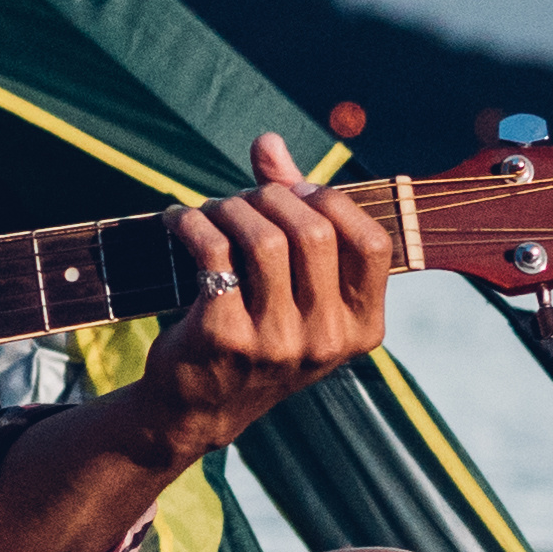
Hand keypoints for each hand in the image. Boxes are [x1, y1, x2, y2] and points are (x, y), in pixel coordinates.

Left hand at [121, 136, 400, 458]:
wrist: (197, 408)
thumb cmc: (256, 335)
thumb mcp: (295, 289)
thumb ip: (293, 214)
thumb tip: (269, 143)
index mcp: (361, 327)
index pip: (372, 242)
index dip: (334, 201)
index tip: (298, 192)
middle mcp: (327, 339)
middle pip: (313, 231)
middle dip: (272, 198)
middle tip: (244, 200)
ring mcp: (277, 343)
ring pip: (263, 237)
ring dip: (230, 207)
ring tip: (212, 212)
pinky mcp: (225, 337)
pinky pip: (214, 251)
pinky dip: (192, 223)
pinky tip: (180, 222)